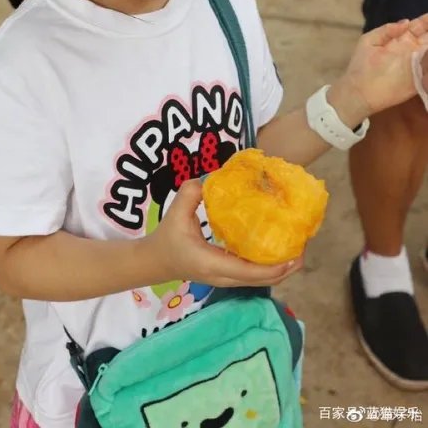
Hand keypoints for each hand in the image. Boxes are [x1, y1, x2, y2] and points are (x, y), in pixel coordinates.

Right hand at [145, 179, 303, 288]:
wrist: (155, 261)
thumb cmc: (166, 237)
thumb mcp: (175, 211)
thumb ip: (192, 193)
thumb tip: (213, 178)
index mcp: (212, 263)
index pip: (250, 271)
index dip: (276, 266)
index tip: (295, 253)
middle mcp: (223, 276)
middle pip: (262, 280)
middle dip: (286, 268)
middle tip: (304, 248)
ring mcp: (225, 279)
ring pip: (259, 281)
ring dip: (280, 269)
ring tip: (297, 249)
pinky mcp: (226, 276)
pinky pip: (252, 276)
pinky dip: (268, 267)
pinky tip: (277, 251)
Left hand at [329, 15, 427, 122]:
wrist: (358, 93)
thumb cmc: (361, 66)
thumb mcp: (369, 41)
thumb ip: (387, 30)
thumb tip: (406, 21)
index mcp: (402, 40)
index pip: (419, 27)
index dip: (427, 21)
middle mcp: (412, 51)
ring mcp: (417, 66)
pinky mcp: (420, 81)